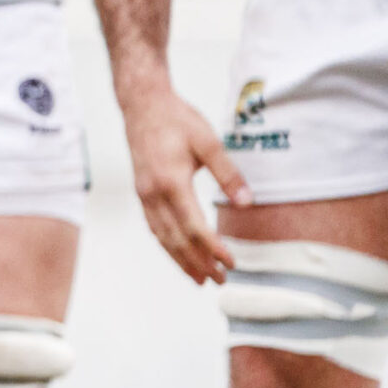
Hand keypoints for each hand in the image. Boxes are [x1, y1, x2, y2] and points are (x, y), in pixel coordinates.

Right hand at [119, 80, 249, 282]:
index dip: (213, 248)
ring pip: (162, 237)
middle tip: (218, 282)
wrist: (142, 106)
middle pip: (175, 239)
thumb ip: (228, 174)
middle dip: (198, 263)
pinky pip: (154, 228)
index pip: (193, 226)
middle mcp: (153, 194)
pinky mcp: (142, 193)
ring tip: (199, 278)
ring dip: (180, 260)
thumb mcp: (209, 142)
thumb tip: (246, 202)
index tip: (231, 263)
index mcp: (171, 182)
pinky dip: (167, 245)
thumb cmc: (177, 120)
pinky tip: (178, 253)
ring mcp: (144, 195)